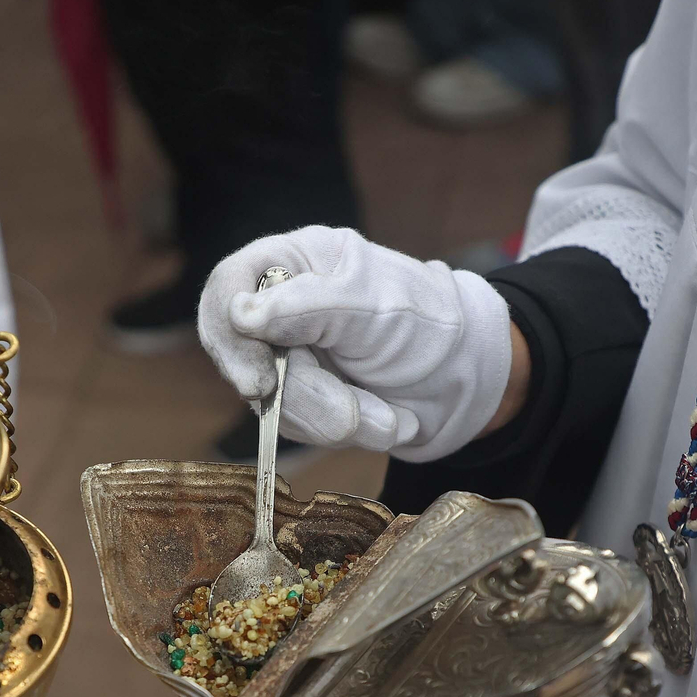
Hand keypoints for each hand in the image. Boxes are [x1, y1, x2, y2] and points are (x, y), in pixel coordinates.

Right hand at [198, 226, 513, 462]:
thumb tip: (240, 312)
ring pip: (270, 404)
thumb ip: (309, 305)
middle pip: (245, 358)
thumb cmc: (428, 322)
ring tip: (387, 415)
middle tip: (352, 417)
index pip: (228, 288)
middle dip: (304, 396)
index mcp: (293, 263)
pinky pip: (296, 429)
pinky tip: (381, 419)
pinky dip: (344, 433)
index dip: (232, 338)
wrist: (468, 381)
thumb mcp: (374, 304)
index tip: (261, 382)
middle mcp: (279, 308)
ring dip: (334, 419)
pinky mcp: (301, 401)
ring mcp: (287, 358)